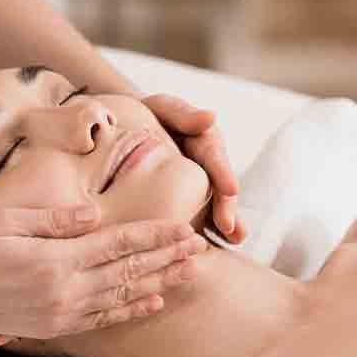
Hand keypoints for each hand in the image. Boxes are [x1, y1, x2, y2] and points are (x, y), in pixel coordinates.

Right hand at [0, 205, 206, 340]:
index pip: (117, 244)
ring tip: (189, 274)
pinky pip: (101, 319)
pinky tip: (152, 301)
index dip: (153, 235)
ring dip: (159, 283)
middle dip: (167, 258)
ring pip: (121, 296)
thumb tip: (95, 214)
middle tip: (201, 248)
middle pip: (127, 270)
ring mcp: (58, 313)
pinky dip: (130, 310)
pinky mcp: (51, 327)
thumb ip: (56, 220)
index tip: (183, 227)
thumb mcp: (7, 220)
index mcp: (53, 259)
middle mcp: (62, 290)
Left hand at [142, 94, 245, 243]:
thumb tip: (211, 117)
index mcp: (201, 140)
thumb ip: (183, 113)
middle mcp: (205, 164)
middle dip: (226, 206)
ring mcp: (196, 183)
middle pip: (218, 185)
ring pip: (213, 203)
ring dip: (225, 222)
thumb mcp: (161, 108)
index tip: (231, 190)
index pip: (214, 156)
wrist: (122, 127)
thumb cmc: (144, 114)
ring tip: (234, 240)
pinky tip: (211, 248)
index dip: (222, 173)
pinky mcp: (184, 199)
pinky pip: (196, 214)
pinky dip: (206, 229)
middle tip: (229, 226)